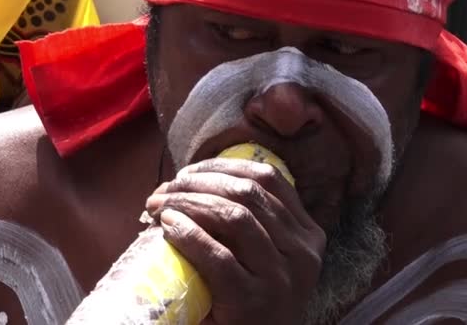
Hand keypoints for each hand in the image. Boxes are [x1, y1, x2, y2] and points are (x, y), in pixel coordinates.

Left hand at [146, 158, 326, 324]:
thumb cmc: (252, 300)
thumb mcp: (266, 255)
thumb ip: (250, 221)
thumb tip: (189, 183)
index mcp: (307, 234)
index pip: (269, 178)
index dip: (225, 166)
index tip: (190, 170)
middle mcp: (302, 252)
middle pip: (248, 194)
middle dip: (200, 182)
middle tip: (165, 188)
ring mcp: (281, 277)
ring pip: (235, 217)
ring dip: (189, 203)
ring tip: (160, 205)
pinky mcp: (253, 301)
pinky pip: (219, 257)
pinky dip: (189, 235)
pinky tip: (168, 227)